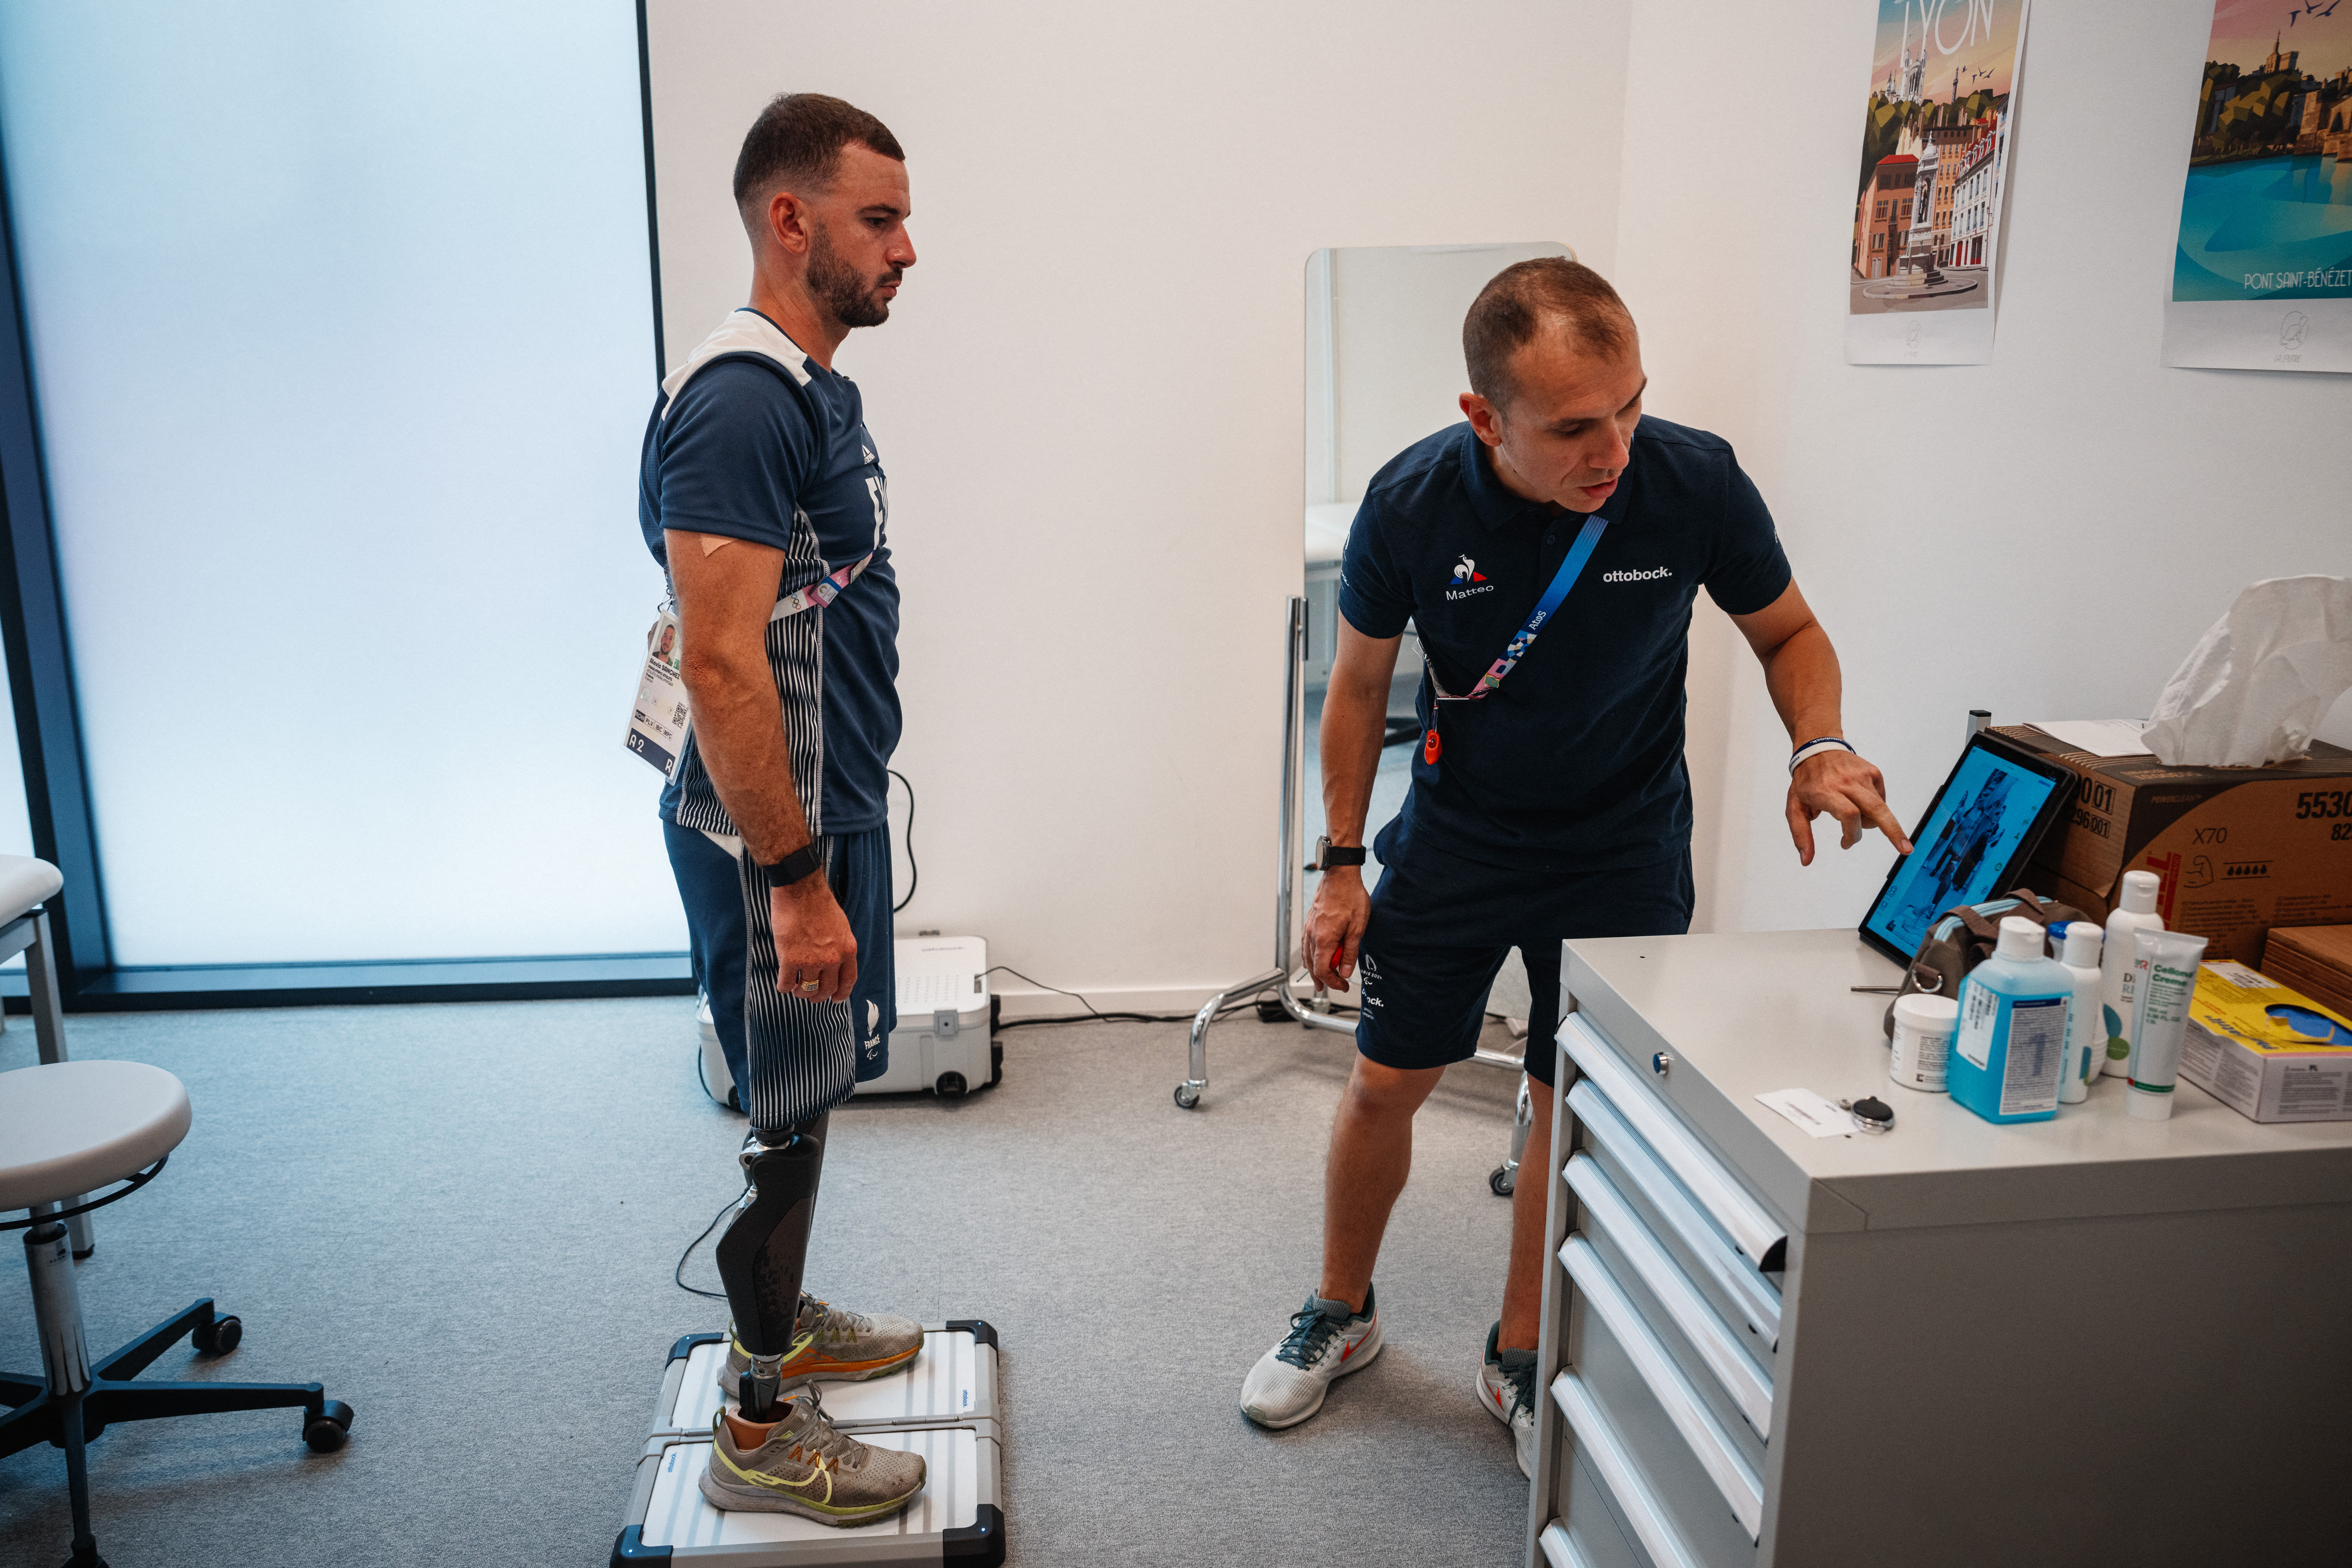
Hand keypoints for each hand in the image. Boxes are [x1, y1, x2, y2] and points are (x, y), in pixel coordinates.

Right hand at [769, 876, 857, 1002]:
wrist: (800, 890)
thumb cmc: (819, 903)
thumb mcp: (841, 927)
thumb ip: (839, 947)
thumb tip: (835, 962)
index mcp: (847, 950)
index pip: (848, 980)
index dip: (841, 994)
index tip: (836, 999)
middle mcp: (831, 959)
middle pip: (827, 989)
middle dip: (818, 996)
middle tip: (811, 995)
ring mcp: (810, 961)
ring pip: (806, 989)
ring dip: (800, 992)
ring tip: (796, 989)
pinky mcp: (790, 959)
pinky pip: (786, 983)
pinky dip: (784, 986)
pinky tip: (783, 983)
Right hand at [1302, 865, 1370, 991]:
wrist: (1340, 874)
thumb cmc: (1350, 896)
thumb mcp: (1357, 927)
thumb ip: (1350, 952)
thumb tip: (1346, 971)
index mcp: (1324, 939)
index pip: (1323, 970)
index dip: (1333, 982)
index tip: (1343, 985)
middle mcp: (1313, 934)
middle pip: (1312, 966)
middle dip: (1323, 979)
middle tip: (1335, 985)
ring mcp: (1310, 927)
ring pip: (1306, 955)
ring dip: (1314, 970)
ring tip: (1320, 979)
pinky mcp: (1310, 921)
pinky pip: (1306, 944)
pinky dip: (1309, 956)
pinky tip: (1312, 957)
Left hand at [1786, 749, 1911, 866]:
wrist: (1817, 749)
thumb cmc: (1806, 782)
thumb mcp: (1794, 807)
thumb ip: (1800, 835)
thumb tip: (1806, 861)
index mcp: (1826, 791)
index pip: (1849, 814)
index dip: (1852, 834)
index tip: (1845, 843)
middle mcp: (1847, 782)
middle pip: (1876, 809)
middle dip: (1893, 831)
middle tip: (1906, 849)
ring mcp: (1863, 775)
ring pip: (1880, 808)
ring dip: (1872, 820)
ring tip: (1853, 813)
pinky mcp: (1874, 773)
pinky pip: (1881, 799)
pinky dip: (1873, 807)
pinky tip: (1857, 800)